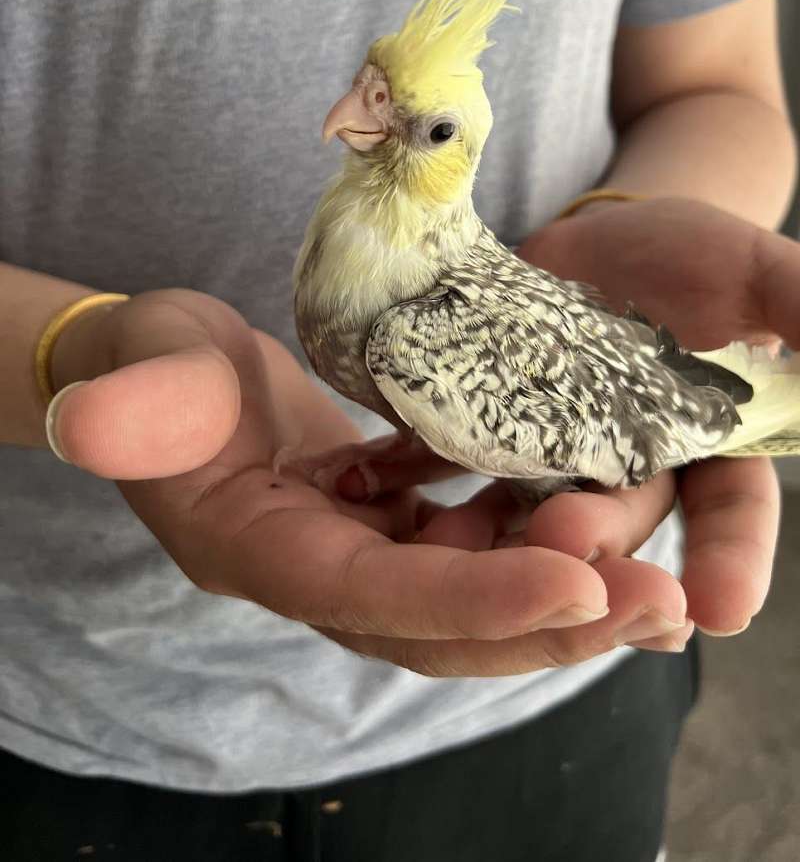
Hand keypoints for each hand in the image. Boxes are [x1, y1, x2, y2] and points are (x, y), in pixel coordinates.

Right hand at [45, 288, 691, 676]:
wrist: (165, 369)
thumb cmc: (149, 365)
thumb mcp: (140, 373)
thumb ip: (126, 409)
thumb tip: (90, 424)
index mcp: (262, 552)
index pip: (375, 597)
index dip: (475, 598)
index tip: (580, 584)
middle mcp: (319, 571)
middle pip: (443, 624)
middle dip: (549, 621)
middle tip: (658, 603)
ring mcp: (355, 548)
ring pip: (469, 591)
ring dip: (558, 585)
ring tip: (653, 575)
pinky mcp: (382, 515)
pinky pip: (466, 541)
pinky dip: (527, 534)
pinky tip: (584, 505)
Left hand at [337, 198, 786, 642]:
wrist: (595, 235)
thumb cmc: (684, 254)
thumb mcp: (748, 269)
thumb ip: (796, 307)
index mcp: (704, 455)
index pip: (730, 517)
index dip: (731, 558)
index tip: (722, 603)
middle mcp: (624, 475)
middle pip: (615, 522)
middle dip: (595, 541)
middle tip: (570, 546)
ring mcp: (544, 461)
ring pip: (522, 511)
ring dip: (494, 534)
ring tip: (458, 546)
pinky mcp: (477, 431)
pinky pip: (446, 464)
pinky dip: (412, 474)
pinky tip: (373, 480)